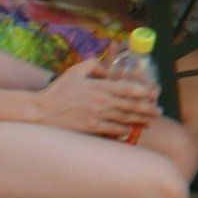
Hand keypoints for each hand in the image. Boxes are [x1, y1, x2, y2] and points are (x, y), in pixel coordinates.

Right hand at [33, 58, 157, 138]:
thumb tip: (108, 70)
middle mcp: (101, 102)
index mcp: (99, 86)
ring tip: (149, 123)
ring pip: (124, 119)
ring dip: (139, 121)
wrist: (40, 112)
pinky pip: (112, 131)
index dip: (144, 92)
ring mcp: (96, 117)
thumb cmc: (58, 90)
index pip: (128, 88)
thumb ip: (95, 65)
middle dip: (146, 109)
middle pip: (130, 106)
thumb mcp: (76, 71)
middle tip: (157, 112)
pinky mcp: (90, 129)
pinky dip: (123, 131)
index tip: (153, 94)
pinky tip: (130, 131)